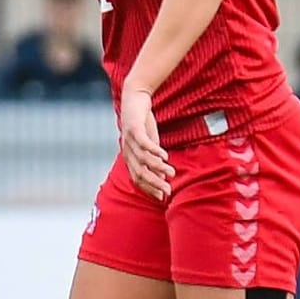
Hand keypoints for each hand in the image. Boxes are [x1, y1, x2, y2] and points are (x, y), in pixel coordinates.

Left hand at [119, 85, 173, 200]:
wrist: (134, 100)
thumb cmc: (143, 125)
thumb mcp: (149, 145)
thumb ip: (153, 160)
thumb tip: (162, 178)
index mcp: (130, 158)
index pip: (137, 179)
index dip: (149, 189)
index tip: (162, 198)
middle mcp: (127, 151)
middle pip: (140, 173)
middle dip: (154, 184)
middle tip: (168, 190)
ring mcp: (129, 140)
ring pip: (143, 160)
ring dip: (158, 168)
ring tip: (171, 172)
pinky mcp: (134, 128)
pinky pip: (143, 143)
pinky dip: (154, 151)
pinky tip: (165, 156)